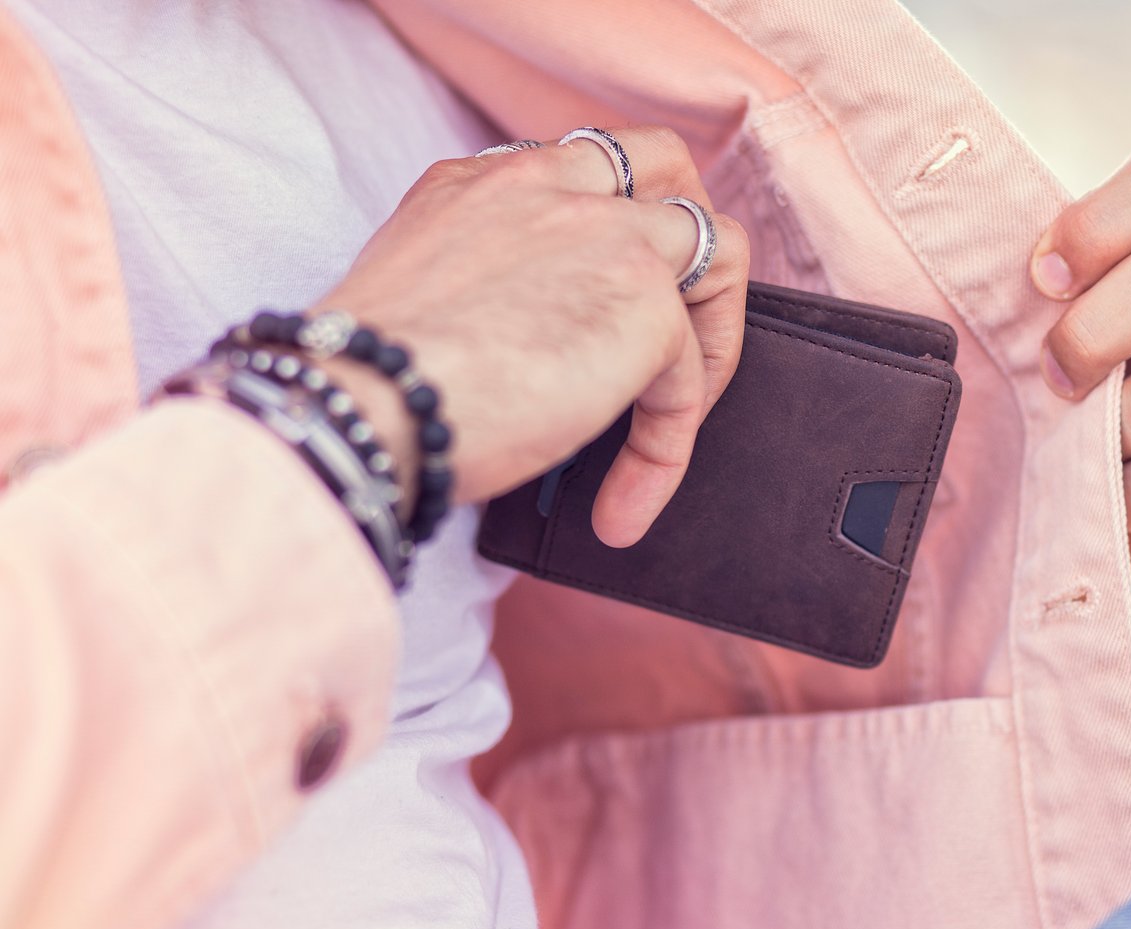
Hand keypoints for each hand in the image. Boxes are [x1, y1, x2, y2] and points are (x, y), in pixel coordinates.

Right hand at [318, 127, 749, 546]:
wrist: (358, 403)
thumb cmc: (364, 379)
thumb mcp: (423, 288)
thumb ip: (486, 282)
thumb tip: (527, 344)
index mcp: (489, 179)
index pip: (583, 165)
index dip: (612, 222)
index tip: (603, 291)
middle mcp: (554, 187)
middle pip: (667, 170)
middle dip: (689, 241)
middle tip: (681, 328)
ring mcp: (612, 239)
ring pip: (720, 255)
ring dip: (711, 343)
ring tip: (673, 426)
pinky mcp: (649, 309)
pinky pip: (690, 382)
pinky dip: (666, 453)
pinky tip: (623, 508)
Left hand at [1029, 143, 1130, 634]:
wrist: (1120, 545)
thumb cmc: (1075, 429)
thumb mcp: (1057, 348)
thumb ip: (1047, 299)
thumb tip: (972, 260)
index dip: (1103, 221)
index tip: (1042, 280)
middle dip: (1093, 332)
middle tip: (1052, 381)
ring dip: (1100, 438)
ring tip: (1082, 459)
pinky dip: (1124, 499)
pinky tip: (1115, 506)